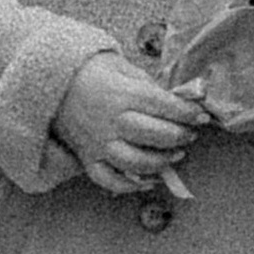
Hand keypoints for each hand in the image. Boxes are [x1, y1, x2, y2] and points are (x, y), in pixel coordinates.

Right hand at [55, 52, 208, 195]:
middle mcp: (110, 121)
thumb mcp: (123, 68)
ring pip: (133, 162)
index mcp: (121, 94)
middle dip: (177, 136)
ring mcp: (98, 143)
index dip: (186, 112)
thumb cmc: (94, 73)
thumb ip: (150, 86)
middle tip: (190, 135)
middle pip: (151, 134)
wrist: (52, 84)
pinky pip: (109, 180)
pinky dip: (131, 186)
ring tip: (176, 155)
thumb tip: (181, 100)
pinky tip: (149, 180)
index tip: (202, 115)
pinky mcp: (88, 159)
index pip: (161, 104)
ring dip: (160, 162)